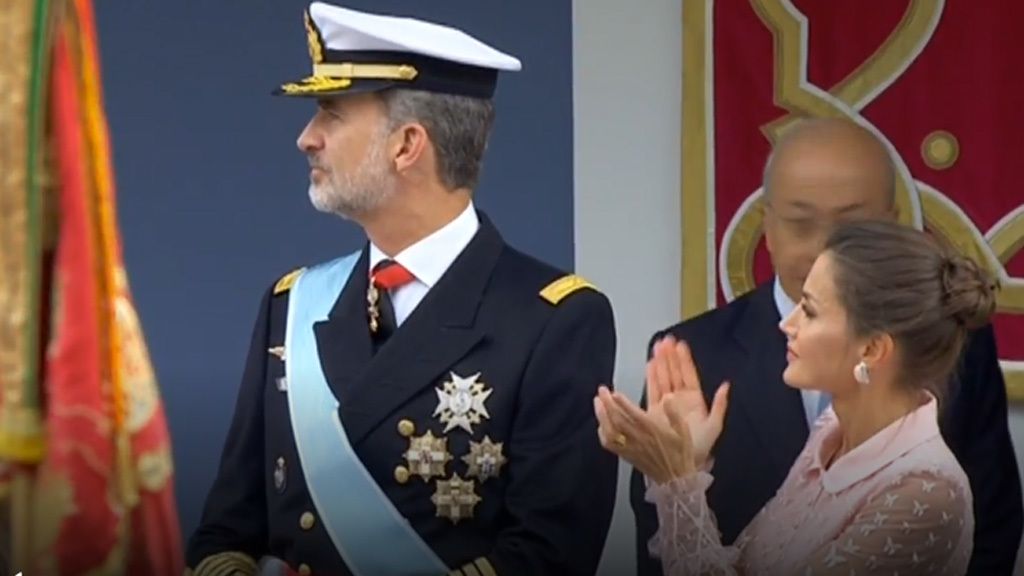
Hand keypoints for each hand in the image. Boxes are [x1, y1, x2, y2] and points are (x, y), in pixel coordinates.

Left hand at [595, 386, 696, 483]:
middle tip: (601, 391)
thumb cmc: (680, 454)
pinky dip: (603, 433)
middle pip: (618, 420)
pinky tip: (601, 424)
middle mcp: (639, 438)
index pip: (634, 414)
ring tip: (597, 403)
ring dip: (602, 416)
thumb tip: (668, 397)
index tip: (615, 393)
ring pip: (611, 431)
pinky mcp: (627, 455)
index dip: (623, 403)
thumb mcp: (683, 431)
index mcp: (653, 430)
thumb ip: (674, 413)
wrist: (676, 479)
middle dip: (607, 404)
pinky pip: (610, 445)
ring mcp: (631, 448)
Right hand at [645, 335, 729, 468]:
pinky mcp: (654, 412)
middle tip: (666, 340)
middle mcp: (679, 401)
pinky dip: (650, 378)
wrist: (680, 467)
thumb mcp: (713, 426)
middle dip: (670, 356)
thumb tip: (726, 385)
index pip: (689, 376)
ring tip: (657, 347)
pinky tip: (650, 365)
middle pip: (674, 374)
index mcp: (695, 402)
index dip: (684, 360)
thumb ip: (720, 405)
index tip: (680, 345)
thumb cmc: (698, 449)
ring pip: (663, 379)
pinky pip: (652, 391)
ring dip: (660, 363)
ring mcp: (666, 406)